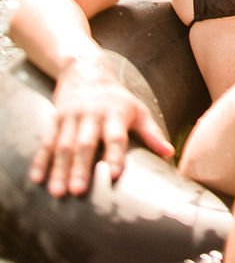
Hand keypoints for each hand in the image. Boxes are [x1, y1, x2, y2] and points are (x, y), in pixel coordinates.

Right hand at [30, 60, 174, 197]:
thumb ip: (152, 133)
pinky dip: (41, 161)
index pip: (116, 137)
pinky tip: (36, 179)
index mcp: (115, 114)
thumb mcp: (138, 110)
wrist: (86, 70)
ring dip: (60, 170)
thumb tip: (170, 154)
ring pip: (63, 146)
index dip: (114, 155)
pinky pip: (46, 142)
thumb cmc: (117, 98)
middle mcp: (92, 115)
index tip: (112, 175)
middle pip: (86, 144)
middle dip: (81, 168)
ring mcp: (72, 117)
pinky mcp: (56, 119)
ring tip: (57, 192)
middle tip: (78, 191)